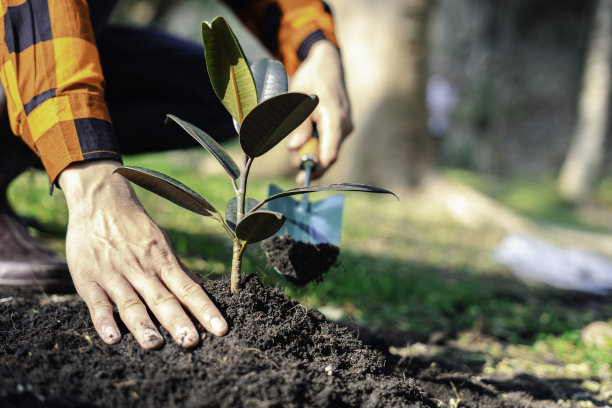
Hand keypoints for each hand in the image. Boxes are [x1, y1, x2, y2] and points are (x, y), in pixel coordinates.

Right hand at [58, 160, 226, 348]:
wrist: (100, 201)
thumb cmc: (135, 228)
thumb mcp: (160, 244)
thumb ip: (176, 271)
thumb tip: (201, 292)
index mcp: (162, 261)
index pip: (189, 289)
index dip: (205, 309)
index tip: (221, 329)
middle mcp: (141, 270)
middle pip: (162, 299)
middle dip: (177, 321)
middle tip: (191, 342)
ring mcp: (114, 275)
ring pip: (131, 304)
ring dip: (143, 325)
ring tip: (155, 345)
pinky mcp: (89, 280)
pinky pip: (97, 303)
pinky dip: (104, 321)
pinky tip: (113, 338)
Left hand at [287, 40, 352, 182]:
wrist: (328, 65)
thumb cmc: (310, 79)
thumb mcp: (297, 98)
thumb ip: (297, 123)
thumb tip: (295, 146)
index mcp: (334, 117)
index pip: (329, 153)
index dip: (315, 168)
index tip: (300, 177)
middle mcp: (344, 126)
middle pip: (327, 157)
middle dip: (308, 161)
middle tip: (291, 159)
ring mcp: (345, 128)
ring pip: (326, 151)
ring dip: (309, 151)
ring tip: (294, 140)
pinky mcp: (342, 129)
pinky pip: (328, 144)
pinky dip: (315, 144)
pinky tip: (304, 134)